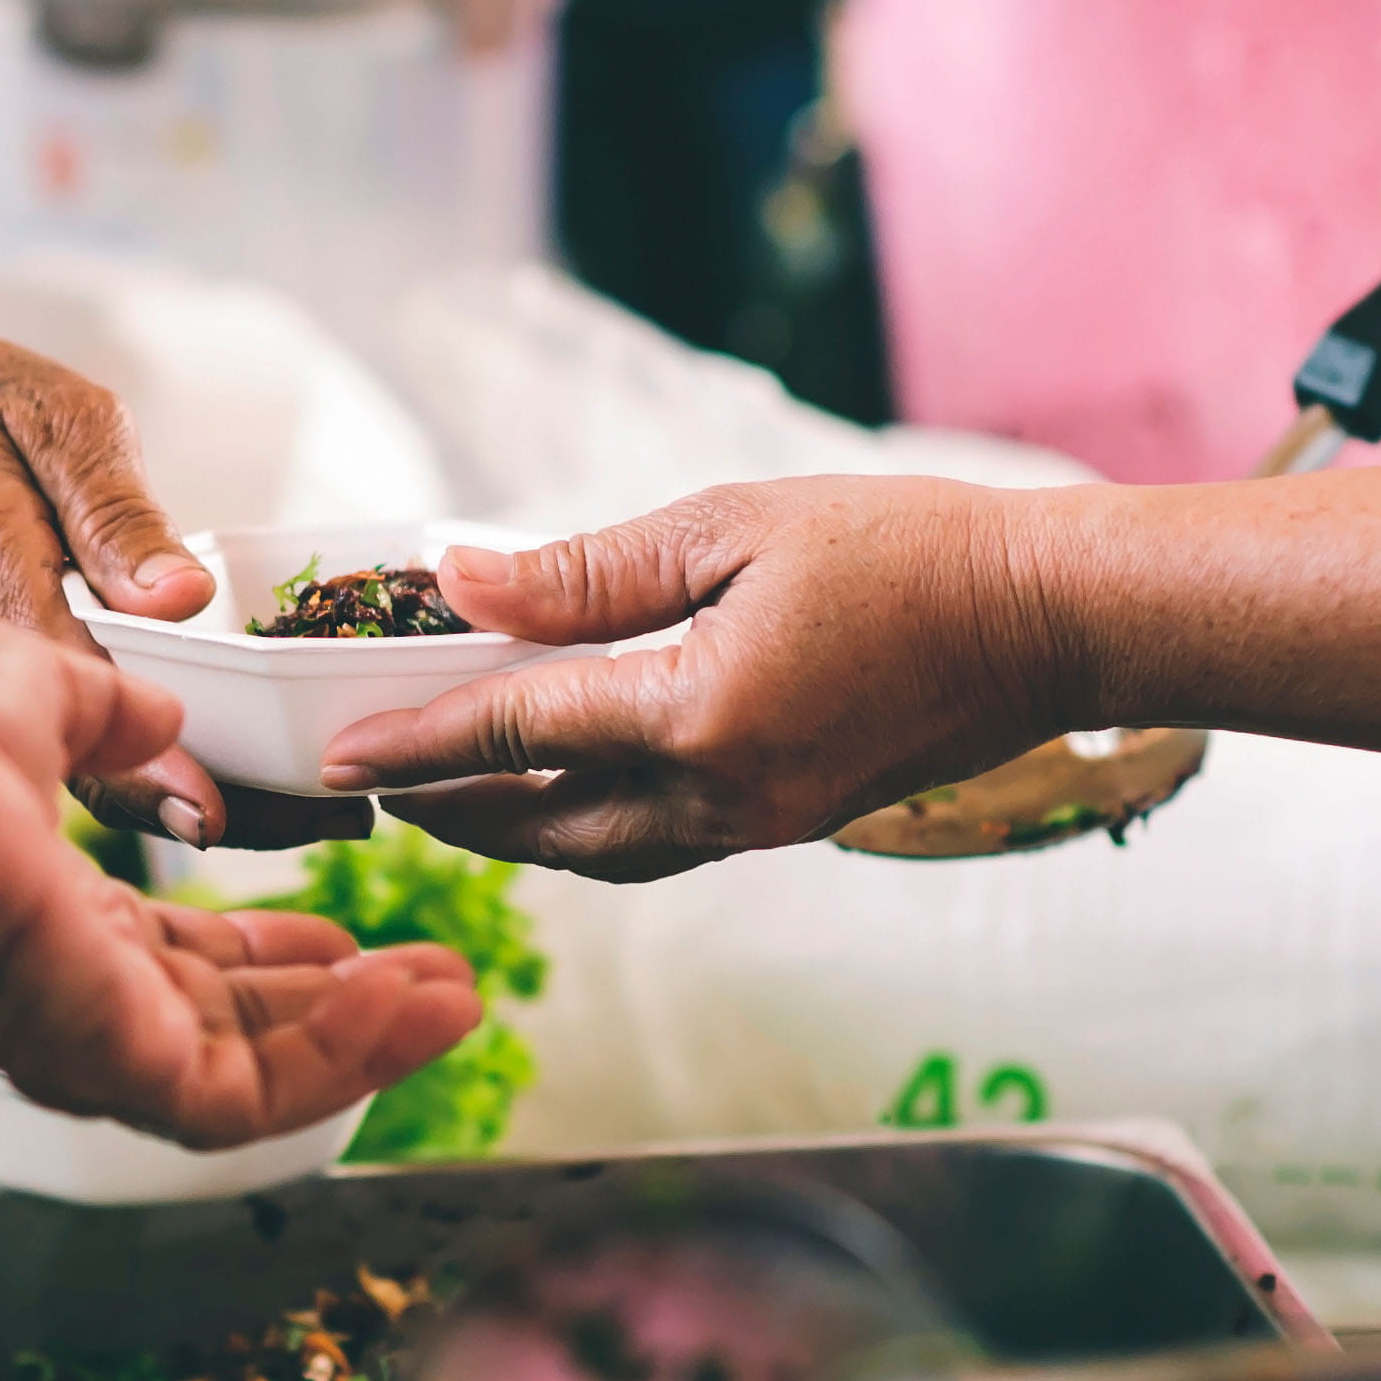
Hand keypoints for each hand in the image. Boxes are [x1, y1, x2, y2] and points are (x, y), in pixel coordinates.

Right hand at [0, 313, 371, 854]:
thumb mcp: (52, 420)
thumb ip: (116, 511)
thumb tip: (185, 598)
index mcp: (3, 592)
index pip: (80, 702)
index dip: (148, 767)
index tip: (215, 813)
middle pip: (104, 767)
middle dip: (220, 807)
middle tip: (336, 821)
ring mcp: (4, 679)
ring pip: (105, 765)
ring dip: (212, 795)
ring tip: (321, 811)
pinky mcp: (20, 676)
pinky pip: (95, 738)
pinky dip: (173, 761)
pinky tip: (256, 768)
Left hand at [0, 613, 485, 1144]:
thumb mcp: (26, 686)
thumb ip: (102, 711)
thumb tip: (157, 719)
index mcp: (41, 908)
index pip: (174, 953)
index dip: (268, 945)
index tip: (346, 929)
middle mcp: (67, 989)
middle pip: (232, 1025)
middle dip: (342, 1008)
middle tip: (439, 982)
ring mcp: (89, 1036)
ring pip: (257, 1073)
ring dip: (367, 1038)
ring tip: (456, 998)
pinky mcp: (114, 1064)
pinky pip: (252, 1090)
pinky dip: (344, 1054)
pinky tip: (416, 1004)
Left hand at [317, 478, 1079, 880]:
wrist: (1044, 620)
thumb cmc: (901, 548)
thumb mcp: (731, 525)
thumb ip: (586, 571)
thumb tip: (460, 583)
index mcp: (699, 716)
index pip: (517, 736)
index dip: (416, 742)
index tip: (336, 757)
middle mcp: (722, 795)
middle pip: (541, 828)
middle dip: (448, 811)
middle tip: (369, 786)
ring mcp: (759, 824)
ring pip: (598, 855)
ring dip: (513, 833)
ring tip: (445, 797)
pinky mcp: (788, 825)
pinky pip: (657, 848)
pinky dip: (587, 830)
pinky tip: (558, 794)